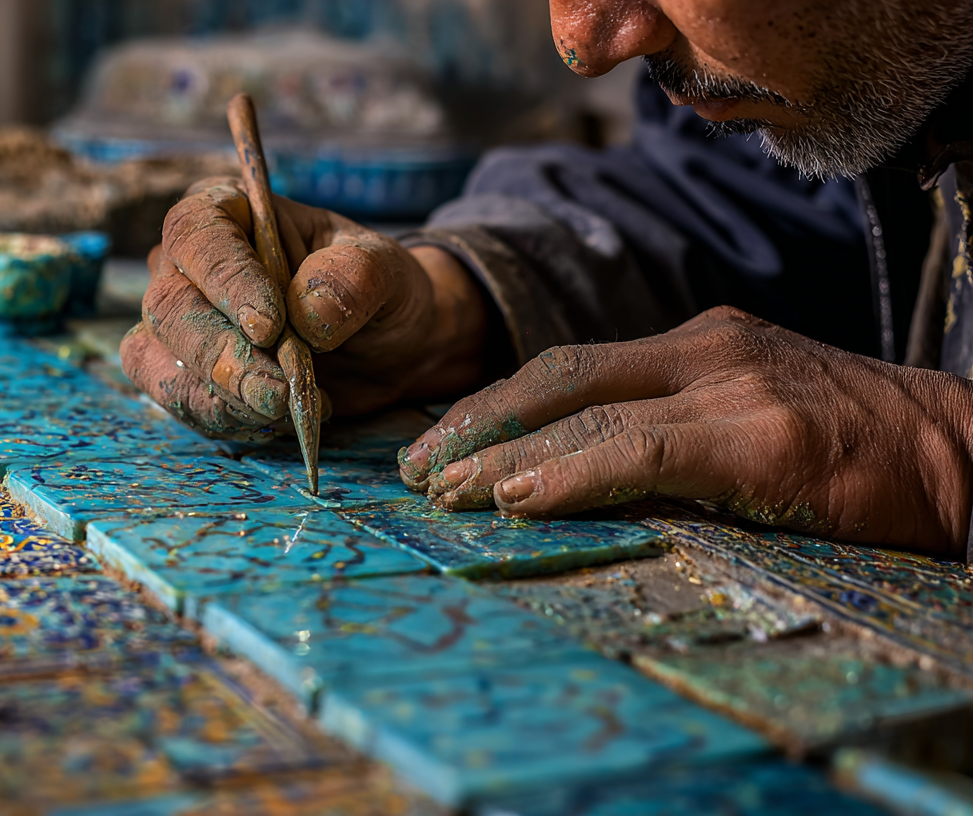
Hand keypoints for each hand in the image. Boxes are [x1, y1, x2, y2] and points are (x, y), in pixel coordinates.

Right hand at [122, 176, 489, 437]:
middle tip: (278, 392)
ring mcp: (180, 321)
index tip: (269, 326)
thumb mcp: (383, 268)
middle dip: (223, 357)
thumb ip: (352, 276)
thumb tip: (307, 312)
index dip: (224, 279)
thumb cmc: (374, 289)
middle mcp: (189, 264)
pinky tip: (275, 418)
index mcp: (229, 212)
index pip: (196, 233)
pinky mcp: (185, 373)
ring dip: (219, 395)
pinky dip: (223, 417)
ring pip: (158, 357)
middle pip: (170, 305)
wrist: (387, 346)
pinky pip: (177, 398)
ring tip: (285, 407)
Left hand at [398, 306, 972, 556]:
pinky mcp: (761, 437)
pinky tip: (519, 498)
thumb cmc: (856, 454)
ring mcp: (733, 387)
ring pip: (586, 411)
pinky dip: (570, 474)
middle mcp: (705, 350)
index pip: (569, 366)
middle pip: (558, 377)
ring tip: (444, 494)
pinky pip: (641, 451)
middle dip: (476, 425)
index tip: (440, 445)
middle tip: (414, 471)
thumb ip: (675, 433)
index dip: (494, 406)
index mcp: (698, 344)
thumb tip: (577, 479)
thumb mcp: (753, 420)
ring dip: (503, 457)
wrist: (965, 453)